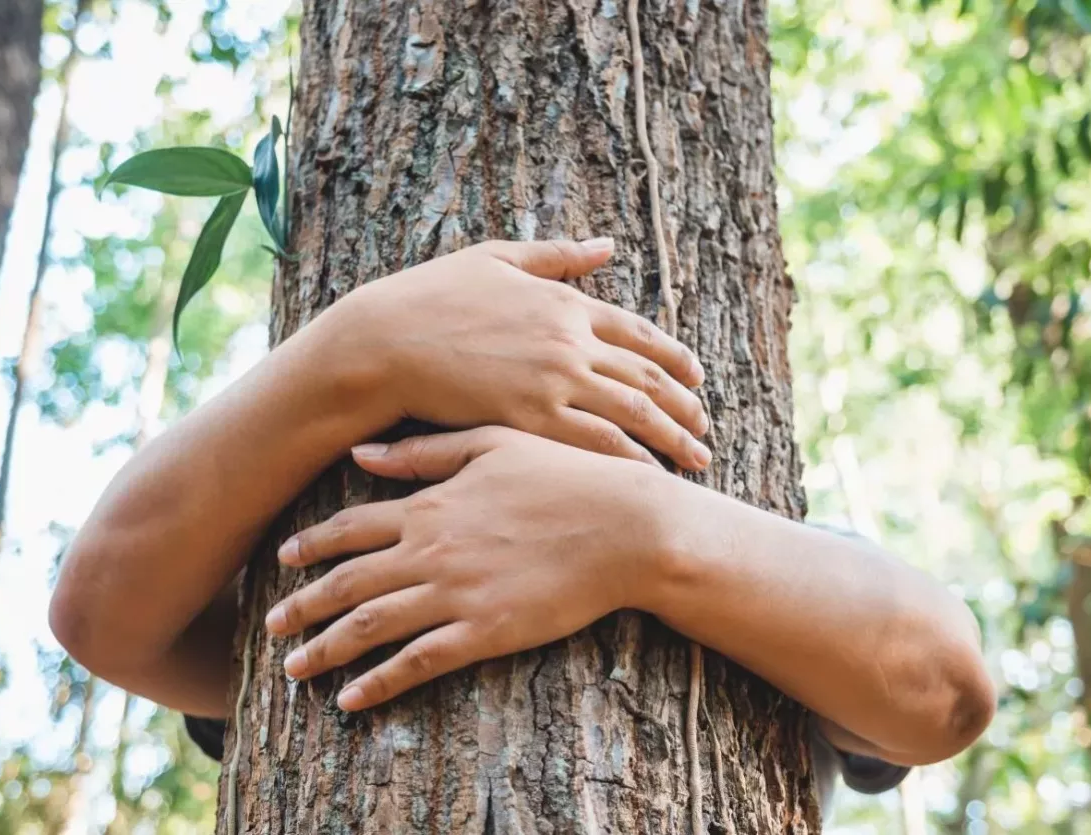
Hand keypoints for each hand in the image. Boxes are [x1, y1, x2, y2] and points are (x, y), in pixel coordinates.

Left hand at [263, 427, 672, 710]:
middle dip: (302, 607)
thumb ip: (424, 452)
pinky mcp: (484, 632)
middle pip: (347, 583)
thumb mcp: (493, 443)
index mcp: (432, 504)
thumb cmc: (567, 477)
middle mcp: (432, 550)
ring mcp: (455, 594)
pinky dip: (378, 683)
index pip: (352, 527)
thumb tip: (361, 453)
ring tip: (295, 670)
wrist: (625, 526)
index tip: (282, 560)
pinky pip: (417, 663)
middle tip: (272, 626)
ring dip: (325, 650)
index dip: (312, 546)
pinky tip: (350, 699)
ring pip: (370, 627)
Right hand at [328, 239, 711, 469]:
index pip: (639, 333)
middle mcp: (570, 341)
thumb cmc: (429, 297)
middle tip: (706, 428)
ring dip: (671, 439)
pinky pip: (595, 444)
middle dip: (684, 406)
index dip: (674, 358)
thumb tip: (607, 245)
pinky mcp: (529, 418)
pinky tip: (648, 477)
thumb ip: (557, 256)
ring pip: (632, 415)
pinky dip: (629, 461)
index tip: (696, 377)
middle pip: (647, 378)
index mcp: (565, 302)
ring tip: (695, 459)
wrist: (384, 342)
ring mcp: (553, 381)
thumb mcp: (496, 259)